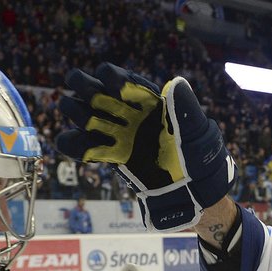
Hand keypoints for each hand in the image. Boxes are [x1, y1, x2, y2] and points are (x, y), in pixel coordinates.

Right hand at [57, 63, 234, 231]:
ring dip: (76, 112)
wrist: (191, 192)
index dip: (112, 78)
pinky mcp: (111, 157)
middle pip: (95, 91)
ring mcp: (118, 135)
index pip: (121, 79)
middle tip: (84, 93)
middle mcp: (129, 115)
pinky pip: (84, 147)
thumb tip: (176, 83)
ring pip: (85, 115)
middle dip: (84, 86)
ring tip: (85, 121)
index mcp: (147, 101)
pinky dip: (73, 144)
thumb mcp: (197, 130)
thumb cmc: (198, 157)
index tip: (116, 89)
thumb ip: (185, 107)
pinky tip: (73, 143)